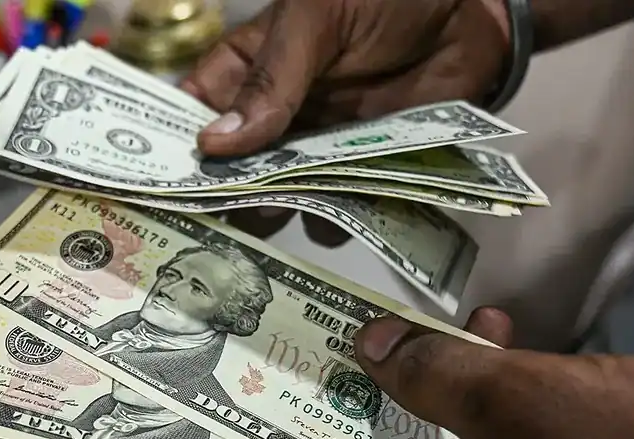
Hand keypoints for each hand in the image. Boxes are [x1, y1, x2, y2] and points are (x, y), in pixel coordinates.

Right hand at [181, 0, 511, 244]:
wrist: (472, 11)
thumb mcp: (316, 20)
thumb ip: (272, 80)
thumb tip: (215, 143)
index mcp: (249, 69)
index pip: (195, 113)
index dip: (175, 147)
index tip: (161, 186)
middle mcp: (277, 115)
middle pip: (233, 168)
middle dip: (224, 194)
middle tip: (215, 222)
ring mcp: (318, 146)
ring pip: (281, 196)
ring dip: (277, 213)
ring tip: (274, 222)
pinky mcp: (362, 171)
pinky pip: (338, 210)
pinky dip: (336, 223)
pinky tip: (337, 220)